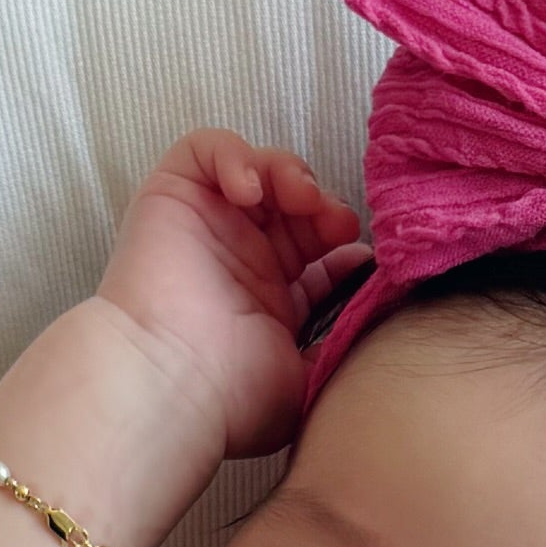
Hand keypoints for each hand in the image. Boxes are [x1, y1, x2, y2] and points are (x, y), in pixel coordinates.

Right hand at [97, 130, 370, 461]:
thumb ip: (341, 347)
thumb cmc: (233, 398)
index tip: (362, 258)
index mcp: (272, 301)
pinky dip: (234, 154)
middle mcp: (241, 260)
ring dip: (290, 174)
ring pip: (260, 171)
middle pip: (296, 205)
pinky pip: (206, 148)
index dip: (344, 240)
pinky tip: (249, 192)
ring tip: (300, 199)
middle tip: (335, 224)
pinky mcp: (172, 197)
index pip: (318, 250)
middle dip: (323, 206)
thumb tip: (373, 317)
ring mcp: (208, 226)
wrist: (173, 385)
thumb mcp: (308, 382)